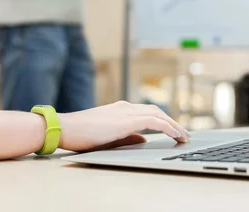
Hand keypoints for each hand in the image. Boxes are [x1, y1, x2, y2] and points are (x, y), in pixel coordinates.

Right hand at [58, 101, 189, 151]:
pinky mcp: (126, 120)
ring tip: (183, 136)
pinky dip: (167, 127)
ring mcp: (126, 112)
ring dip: (173, 125)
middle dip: (172, 122)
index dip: (163, 120)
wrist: (65, 127)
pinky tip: (174, 134)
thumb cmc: (80, 134)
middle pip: (156, 111)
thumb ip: (127, 137)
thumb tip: (143, 140)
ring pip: (158, 115)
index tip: (174, 130)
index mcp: (120, 110)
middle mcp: (125, 107)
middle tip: (184, 134)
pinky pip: (153, 121)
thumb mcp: (108, 136)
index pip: (148, 112)